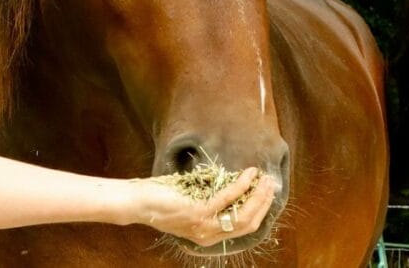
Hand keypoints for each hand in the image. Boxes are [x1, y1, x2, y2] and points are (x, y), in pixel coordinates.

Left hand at [133, 167, 275, 246]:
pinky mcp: (198, 213)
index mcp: (209, 234)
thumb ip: (212, 200)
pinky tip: (247, 174)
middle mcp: (209, 235)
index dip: (260, 209)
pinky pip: (227, 199)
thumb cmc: (163, 199)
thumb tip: (234, 183)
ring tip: (263, 177)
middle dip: (263, 201)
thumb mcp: (193, 203)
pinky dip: (241, 185)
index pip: (244, 226)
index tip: (267, 191)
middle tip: (271, 182)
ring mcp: (204, 226)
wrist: (138, 203)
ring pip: (243, 215)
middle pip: (248, 222)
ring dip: (257, 194)